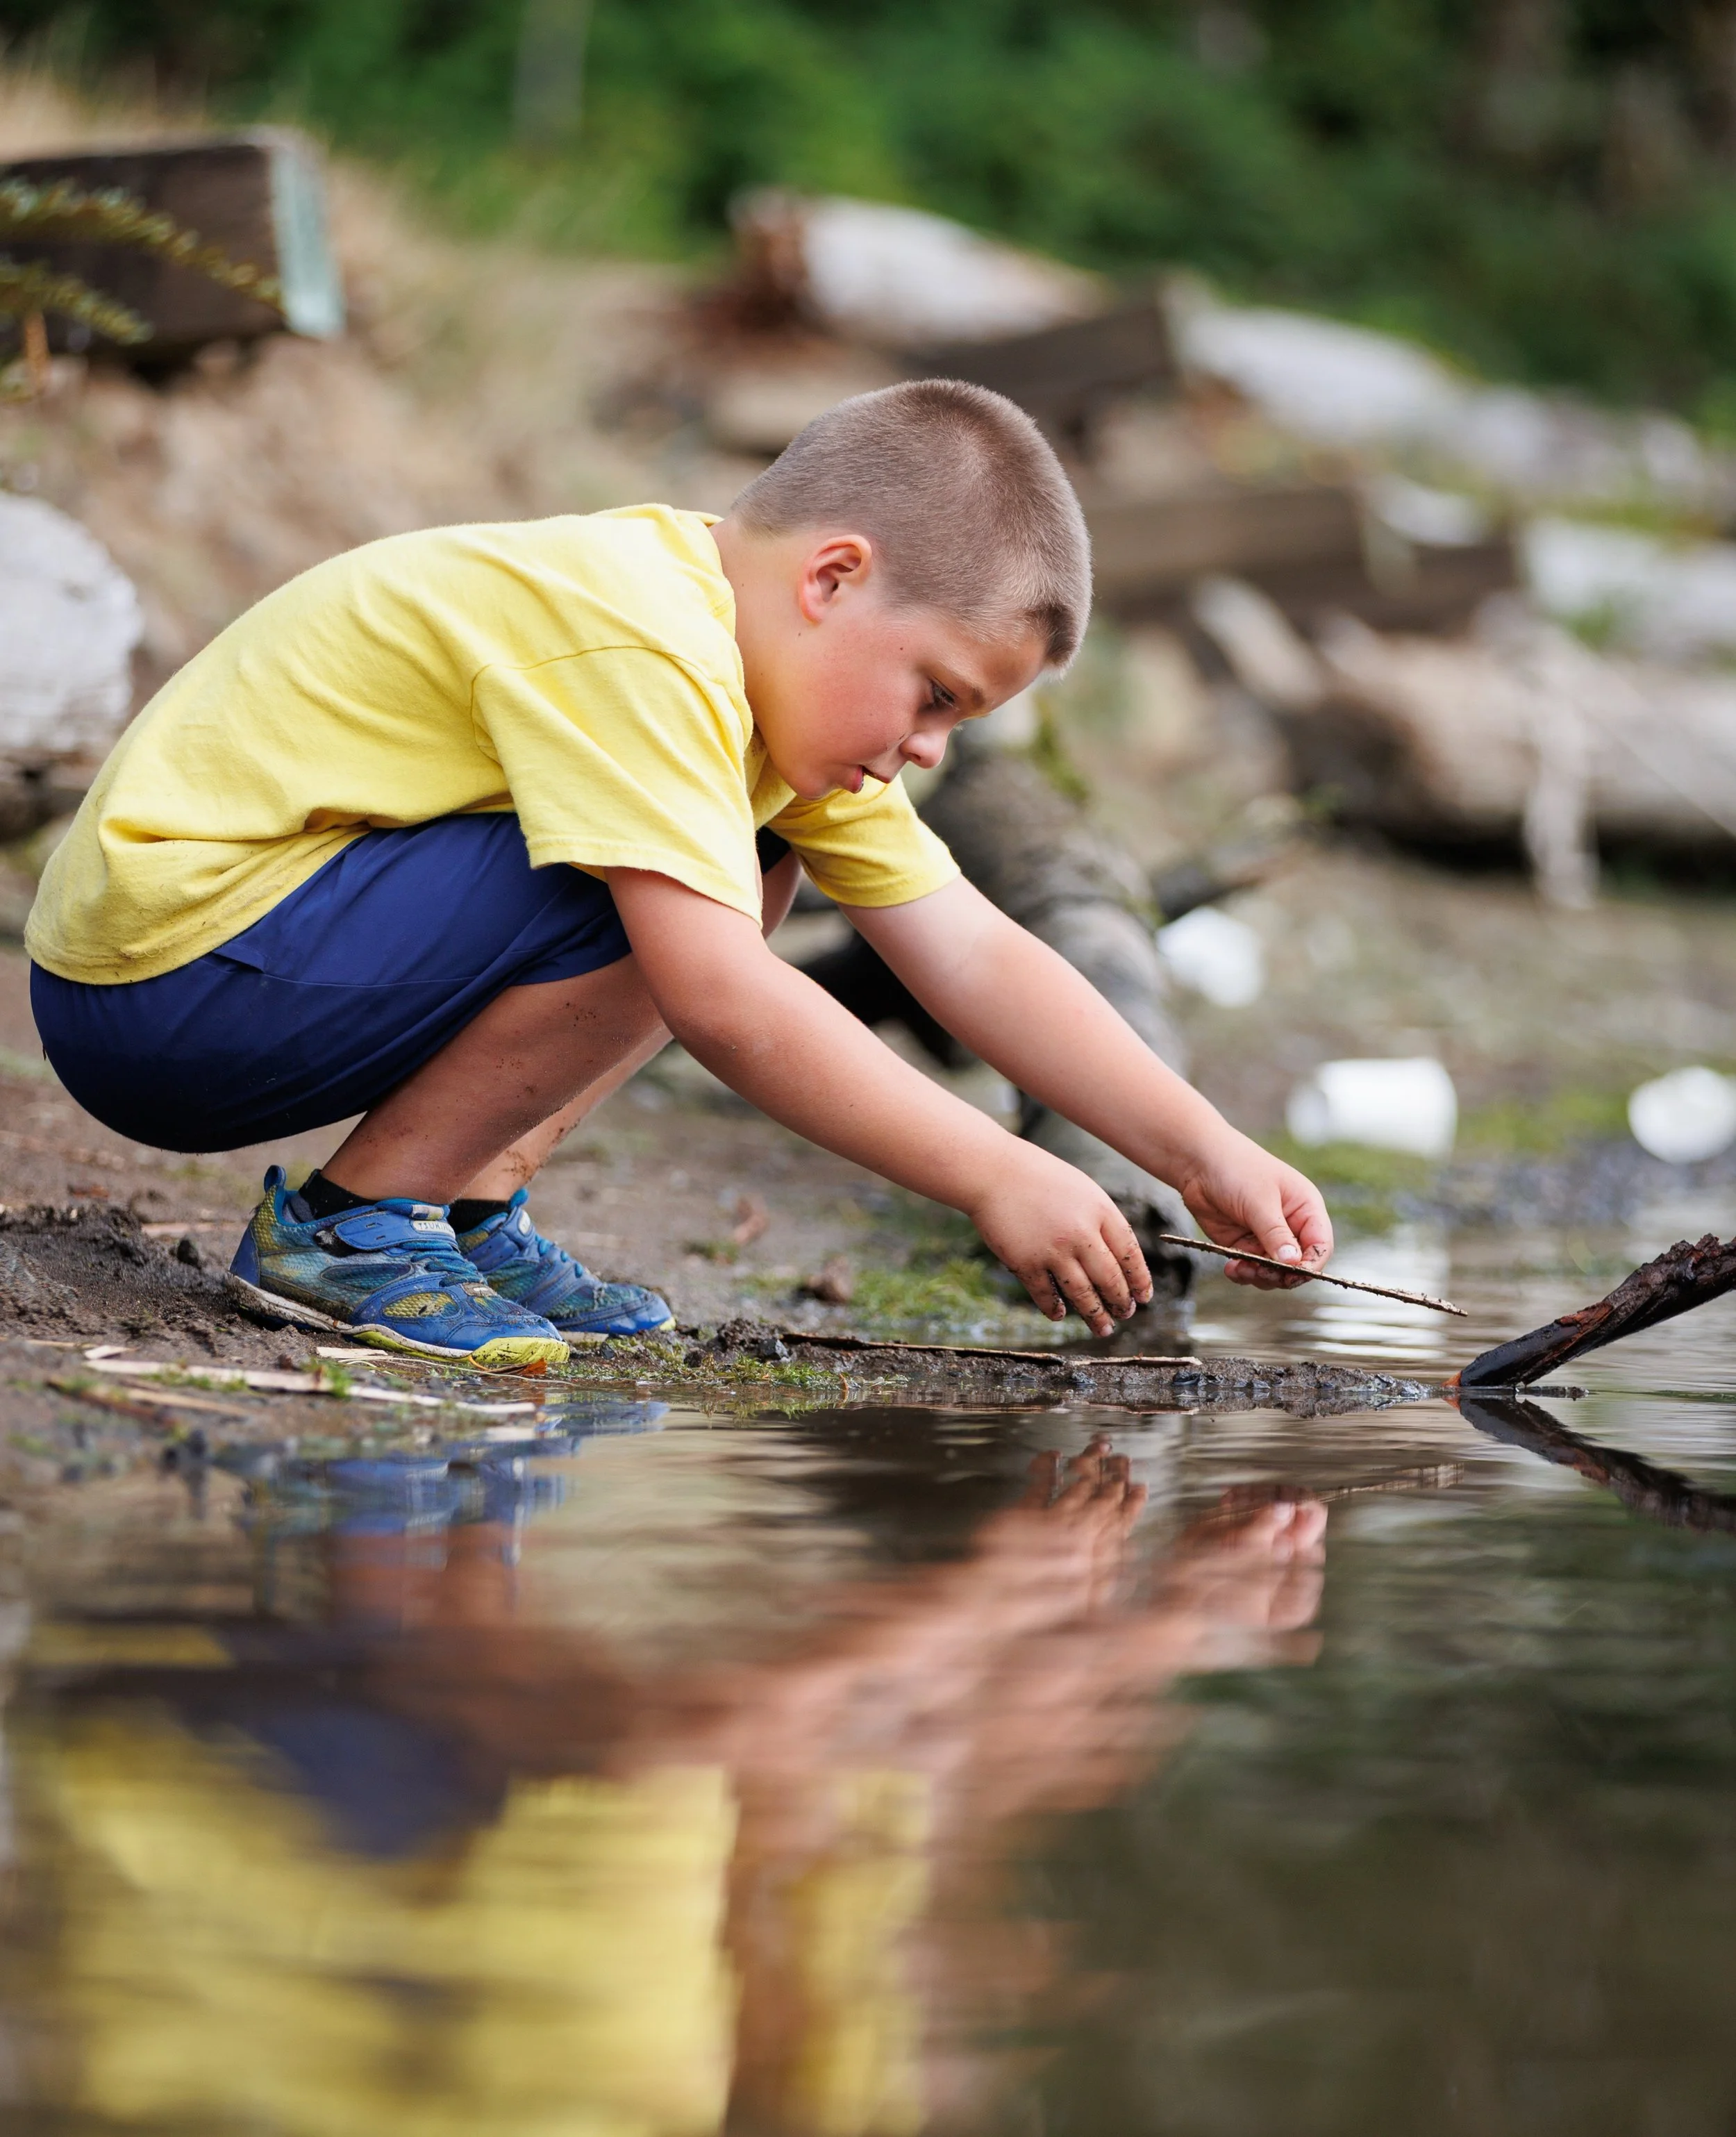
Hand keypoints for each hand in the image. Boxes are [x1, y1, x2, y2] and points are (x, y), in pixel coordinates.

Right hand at [967, 1144, 1152, 1335]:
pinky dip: (1054, 1308)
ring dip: (1095, 1315)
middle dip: (1120, 1302)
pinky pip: (1046, 1295)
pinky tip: (1059, 1314)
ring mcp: (1053, 1250)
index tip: (1143, 1297)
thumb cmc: (1039, 1178)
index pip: (1130, 1255)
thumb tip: (1118, 1257)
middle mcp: (1081, 1233)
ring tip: (1103, 1328)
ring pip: (1082, 1294)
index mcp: (1100, 1211)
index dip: (1139, 1280)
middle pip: (1110, 1279)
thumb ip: (1101, 1220)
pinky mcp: (1026, 1263)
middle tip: (1125, 1314)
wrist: (992, 1171)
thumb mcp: (1082, 1189)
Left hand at [1177, 1127, 1333, 1288]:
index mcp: (1305, 1209)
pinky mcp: (1244, 1244)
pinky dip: (1243, 1273)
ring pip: (1274, 1272)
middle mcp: (1290, 1226)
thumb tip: (1292, 1263)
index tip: (1292, 1275)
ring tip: (1242, 1268)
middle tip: (1261, 1271)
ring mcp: (1266, 1237)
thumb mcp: (1259, 1200)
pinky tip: (1232, 1268)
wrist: (1198, 1162)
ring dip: (1260, 1276)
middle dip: (1280, 1274)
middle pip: (1298, 1265)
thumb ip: (1275, 1233)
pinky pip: (1251, 1269)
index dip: (1311, 1265)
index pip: (1320, 1246)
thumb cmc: (1236, 1169)